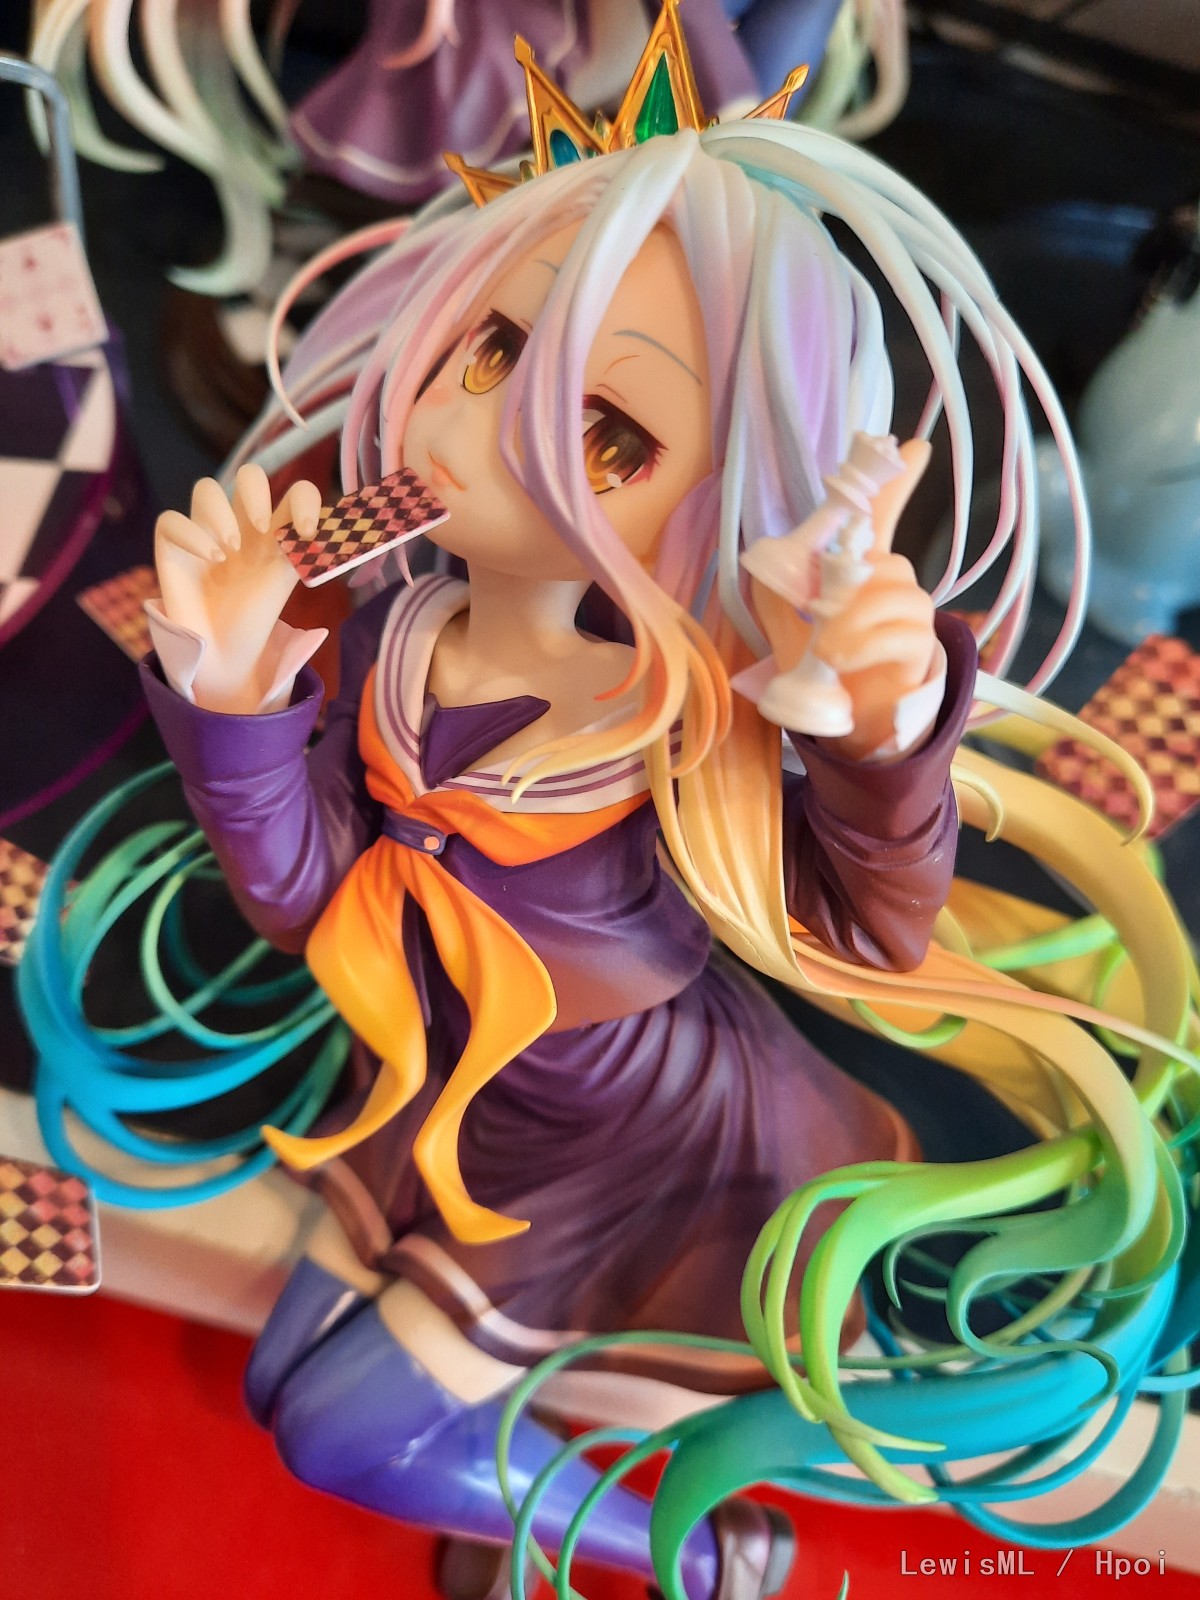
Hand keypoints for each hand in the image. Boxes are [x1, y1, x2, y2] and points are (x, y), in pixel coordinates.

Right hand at [155, 465, 320, 713]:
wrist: (226, 653)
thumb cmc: (255, 618)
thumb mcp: (283, 583)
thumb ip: (298, 552)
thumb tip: (321, 531)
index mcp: (274, 531)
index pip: (293, 493)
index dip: (304, 500)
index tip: (308, 532)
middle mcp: (239, 525)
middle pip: (247, 475)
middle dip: (255, 491)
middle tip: (264, 527)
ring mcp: (204, 532)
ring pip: (206, 489)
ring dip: (221, 512)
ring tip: (232, 549)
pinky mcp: (172, 547)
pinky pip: (171, 520)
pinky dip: (192, 533)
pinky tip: (211, 558)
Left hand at [747, 439, 938, 761]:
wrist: (844, 723)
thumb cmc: (816, 666)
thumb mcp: (785, 623)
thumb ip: (780, 587)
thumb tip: (770, 554)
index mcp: (861, 573)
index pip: (882, 518)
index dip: (895, 483)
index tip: (912, 449)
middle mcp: (894, 588)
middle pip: (888, 560)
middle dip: (850, 584)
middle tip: (816, 613)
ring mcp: (913, 619)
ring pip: (899, 593)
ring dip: (854, 618)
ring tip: (824, 649)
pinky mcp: (920, 653)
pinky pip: (904, 634)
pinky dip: (866, 643)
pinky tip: (840, 657)